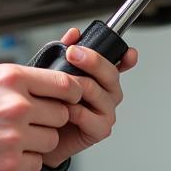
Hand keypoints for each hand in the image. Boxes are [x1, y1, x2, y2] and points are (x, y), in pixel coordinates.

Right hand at [0, 60, 83, 170]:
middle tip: (33, 122)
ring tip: (15, 140)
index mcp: (9, 78)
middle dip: (50, 119)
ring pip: (52, 140)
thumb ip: (1, 73)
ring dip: (39, 142)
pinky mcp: (9, 164)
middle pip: (62, 113)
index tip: (67, 98)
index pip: (64, 83)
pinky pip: (37, 163)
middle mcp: (16, 105)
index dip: (70, 93)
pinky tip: (8, 155)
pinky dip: (26, 162)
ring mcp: (14, 136)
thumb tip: (24, 75)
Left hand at [40, 26, 136, 169]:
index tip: (129, 52)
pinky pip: (88, 115)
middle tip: (73, 53)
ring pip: (97, 91)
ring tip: (58, 86)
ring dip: (75, 86)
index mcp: (102, 78)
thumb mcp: (53, 71)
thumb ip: (64, 50)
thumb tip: (73, 33)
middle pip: (110, 73)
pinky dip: (73, 110)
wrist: (41, 136)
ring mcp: (106, 112)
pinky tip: (62, 108)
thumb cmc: (49, 103)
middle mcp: (108, 93)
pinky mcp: (100, 130)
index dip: (126, 57)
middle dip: (92, 60)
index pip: (120, 64)